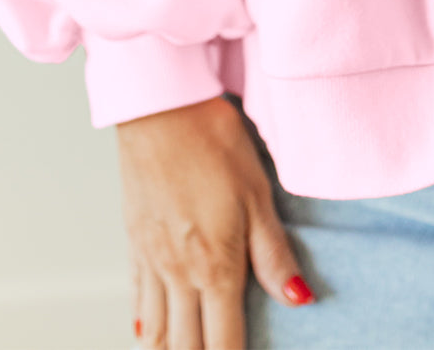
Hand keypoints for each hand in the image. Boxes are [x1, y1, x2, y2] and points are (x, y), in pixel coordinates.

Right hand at [117, 93, 313, 348]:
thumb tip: (299, 299)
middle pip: (184, 347)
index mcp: (215, 266)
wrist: (161, 108)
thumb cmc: (213, 142)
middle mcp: (178, 273)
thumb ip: (274, 254)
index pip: (223, 344)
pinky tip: (149, 333)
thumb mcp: (258, 195)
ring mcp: (151, 259)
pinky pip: (136, 299)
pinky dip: (144, 326)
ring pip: (155, 332)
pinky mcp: (134, 241)